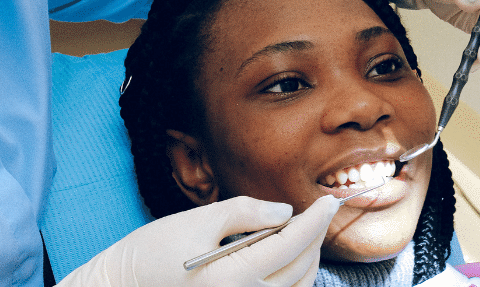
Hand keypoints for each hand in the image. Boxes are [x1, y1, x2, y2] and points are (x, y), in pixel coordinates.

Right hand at [59, 195, 338, 286]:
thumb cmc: (149, 254)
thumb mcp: (195, 222)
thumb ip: (244, 212)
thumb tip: (284, 211)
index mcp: (233, 278)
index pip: (293, 244)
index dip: (316, 219)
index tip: (330, 200)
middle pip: (301, 269)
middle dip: (313, 238)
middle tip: (313, 214)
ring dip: (306, 262)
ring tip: (298, 236)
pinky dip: (290, 282)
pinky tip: (282, 263)